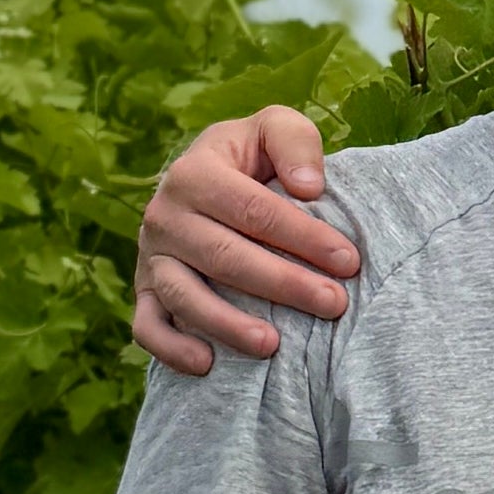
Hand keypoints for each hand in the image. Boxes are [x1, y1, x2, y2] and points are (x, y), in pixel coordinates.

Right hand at [132, 107, 359, 372]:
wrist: (207, 182)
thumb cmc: (254, 160)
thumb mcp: (274, 129)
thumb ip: (294, 141)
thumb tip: (308, 188)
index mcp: (195, 172)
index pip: (253, 209)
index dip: (302, 236)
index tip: (349, 261)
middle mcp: (164, 215)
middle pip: (224, 256)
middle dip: (283, 283)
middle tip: (334, 304)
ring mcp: (151, 257)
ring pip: (183, 295)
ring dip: (226, 324)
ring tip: (273, 346)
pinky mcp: (144, 291)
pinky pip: (147, 325)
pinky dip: (171, 348)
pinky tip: (207, 365)